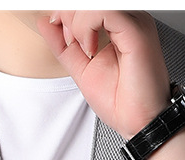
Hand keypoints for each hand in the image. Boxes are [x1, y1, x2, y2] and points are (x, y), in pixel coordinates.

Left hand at [35, 10, 173, 138]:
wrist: (140, 123)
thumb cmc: (121, 102)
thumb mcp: (82, 68)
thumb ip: (63, 44)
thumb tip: (45, 21)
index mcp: (119, 23)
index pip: (90, 5)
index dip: (67, 13)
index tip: (65, 37)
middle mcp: (129, 17)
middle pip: (88, 1)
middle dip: (69, 15)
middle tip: (72, 43)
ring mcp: (135, 20)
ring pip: (94, 2)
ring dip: (77, 22)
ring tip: (85, 50)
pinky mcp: (136, 29)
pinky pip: (102, 9)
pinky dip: (86, 27)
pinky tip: (91, 50)